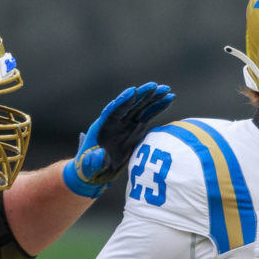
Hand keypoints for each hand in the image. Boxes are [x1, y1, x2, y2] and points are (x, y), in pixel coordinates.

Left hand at [63, 82, 174, 196]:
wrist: (96, 171)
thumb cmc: (89, 168)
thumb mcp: (89, 166)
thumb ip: (93, 161)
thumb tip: (100, 155)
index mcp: (102, 126)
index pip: (113, 110)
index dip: (122, 101)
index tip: (133, 91)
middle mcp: (115, 121)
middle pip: (129, 105)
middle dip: (142, 95)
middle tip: (155, 86)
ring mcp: (127, 124)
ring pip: (141, 107)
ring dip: (153, 98)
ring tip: (167, 90)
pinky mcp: (136, 129)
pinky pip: (148, 115)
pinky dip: (158, 107)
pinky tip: (168, 99)